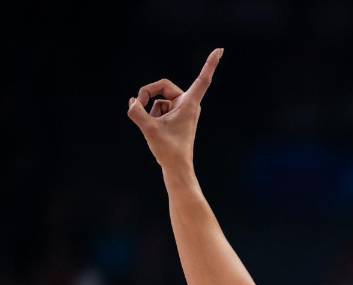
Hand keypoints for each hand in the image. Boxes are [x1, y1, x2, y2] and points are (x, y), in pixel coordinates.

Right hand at [127, 48, 222, 170]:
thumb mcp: (148, 128)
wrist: (176, 167)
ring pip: (157, 99)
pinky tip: (154, 128)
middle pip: (162, 86)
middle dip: (147, 93)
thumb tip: (132, 101)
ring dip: (149, 110)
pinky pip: (158, 108)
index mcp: (189, 103)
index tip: (220, 50)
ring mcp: (182, 110)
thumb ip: (136, 112)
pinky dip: (151, 115)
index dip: (210, 63)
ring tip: (153, 127)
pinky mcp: (176, 116)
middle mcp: (188, 103)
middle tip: (137, 105)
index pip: (203, 79)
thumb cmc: (168, 150)